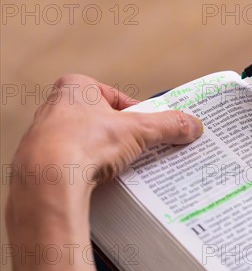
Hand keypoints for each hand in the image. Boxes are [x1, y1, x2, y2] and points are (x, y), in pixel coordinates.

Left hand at [6, 74, 202, 270]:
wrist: (47, 181)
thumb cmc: (84, 142)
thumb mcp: (138, 130)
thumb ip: (168, 125)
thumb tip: (193, 125)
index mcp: (74, 88)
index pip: (115, 97)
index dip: (136, 113)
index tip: (149, 128)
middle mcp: (55, 108)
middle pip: (102, 120)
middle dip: (121, 135)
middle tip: (139, 149)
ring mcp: (44, 137)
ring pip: (86, 143)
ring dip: (104, 154)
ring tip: (121, 168)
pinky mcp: (39, 164)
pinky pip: (73, 164)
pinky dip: (88, 171)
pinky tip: (100, 182)